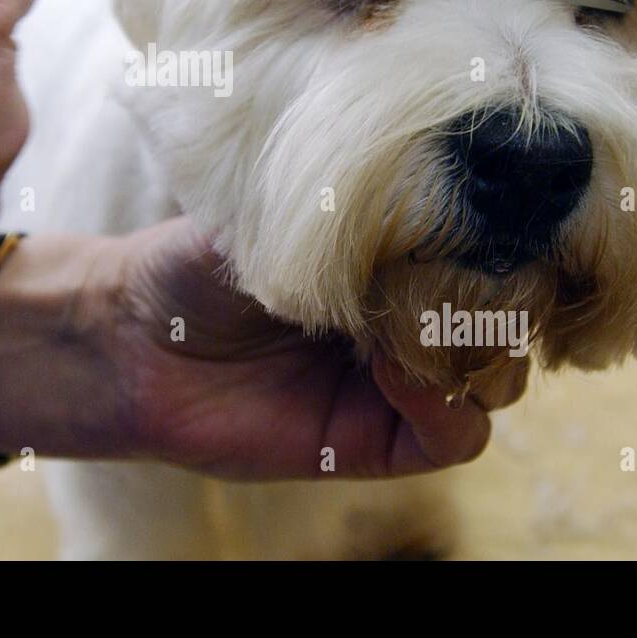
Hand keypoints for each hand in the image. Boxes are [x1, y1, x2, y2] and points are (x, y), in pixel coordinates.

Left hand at [0, 219, 523, 478]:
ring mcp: (397, 382)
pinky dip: (445, 403)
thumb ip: (366, 208)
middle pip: (505, 319)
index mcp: (396, 257)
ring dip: (472, 349)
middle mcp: (407, 318)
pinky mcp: (374, 441)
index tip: (490, 215)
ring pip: (493, 380)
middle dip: (495, 295)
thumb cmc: (200, 259)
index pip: (492, 255)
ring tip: (414, 316)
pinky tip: (393, 367)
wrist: (131, 335)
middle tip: (459, 268)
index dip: (504, 241)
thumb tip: (451, 196)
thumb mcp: (285, 213)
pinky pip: (454, 436)